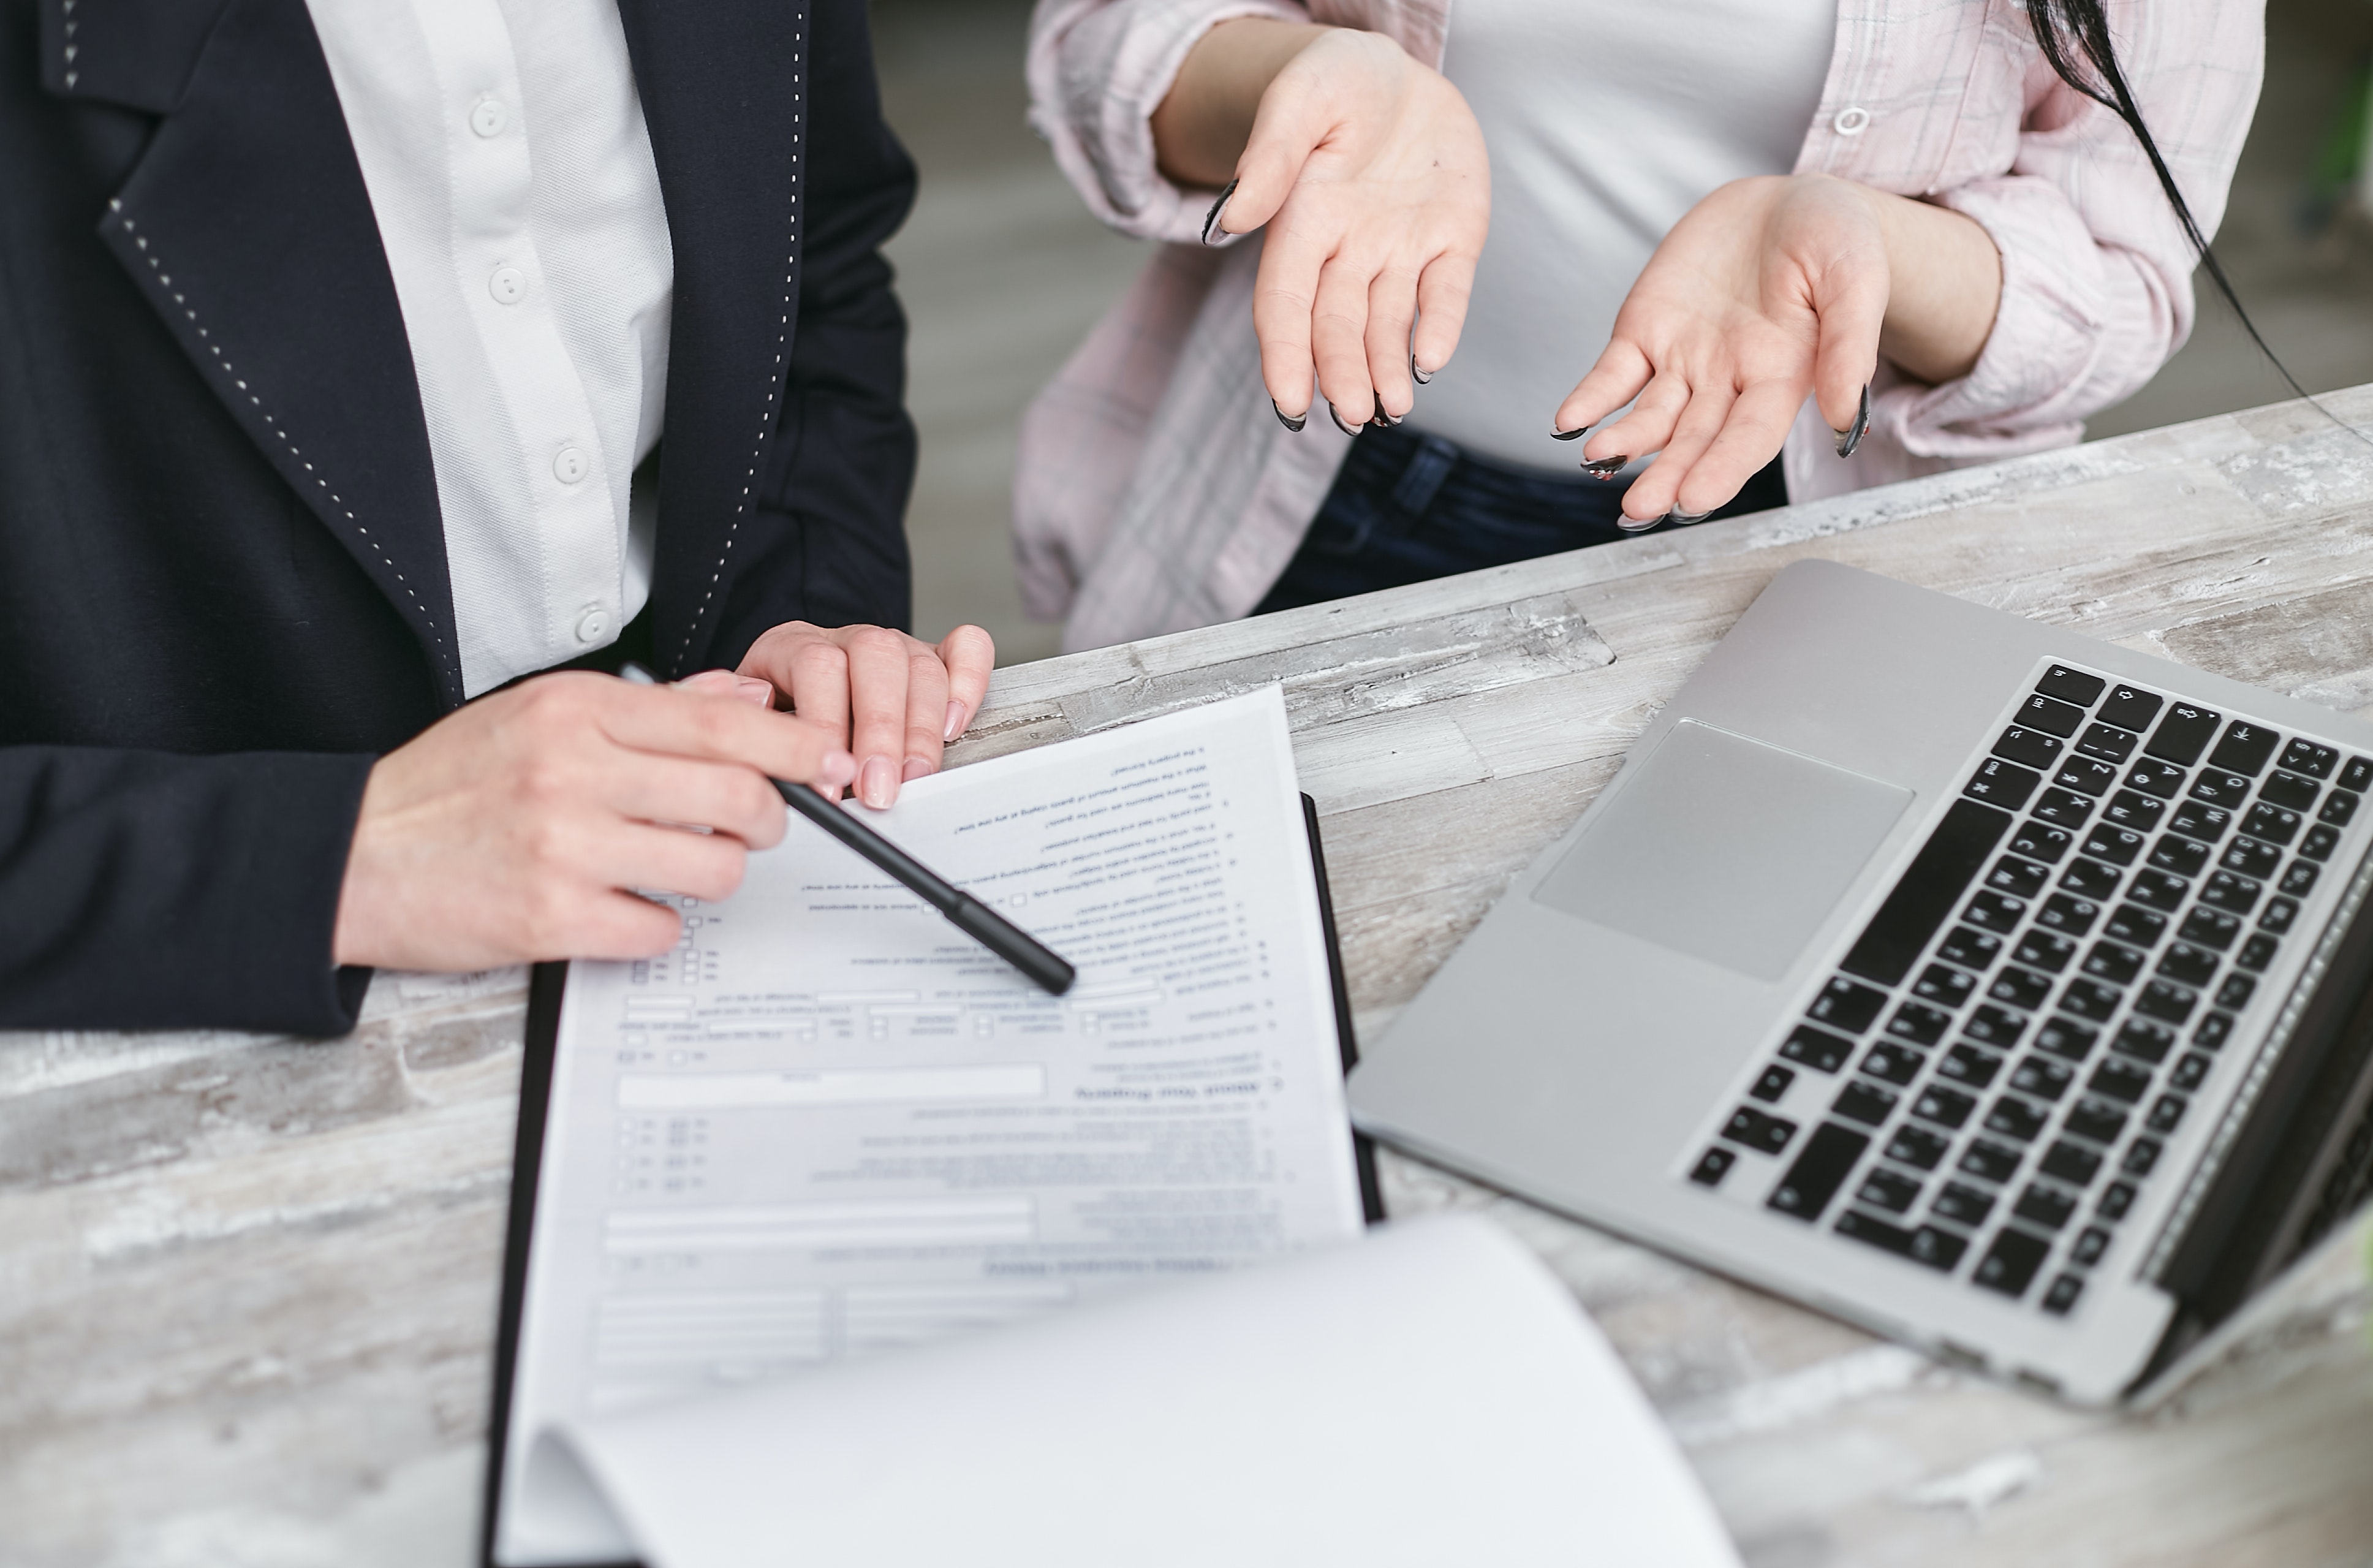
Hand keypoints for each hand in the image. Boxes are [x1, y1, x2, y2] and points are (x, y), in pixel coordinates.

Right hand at [332, 672, 856, 970]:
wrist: (349, 856)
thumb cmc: (449, 785)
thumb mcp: (538, 715)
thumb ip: (649, 708)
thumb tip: (746, 700)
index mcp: (576, 710)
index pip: (721, 722)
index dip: (794, 746)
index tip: (827, 761)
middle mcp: (573, 770)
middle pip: (737, 796)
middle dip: (768, 820)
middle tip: (754, 828)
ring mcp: (563, 846)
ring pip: (712, 867)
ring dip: (714, 875)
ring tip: (675, 867)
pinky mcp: (550, 918)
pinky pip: (659, 929)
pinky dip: (656, 926)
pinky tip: (622, 908)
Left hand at [735, 622, 994, 809]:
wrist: (789, 694)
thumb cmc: (771, 721)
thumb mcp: (745, 724)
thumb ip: (750, 729)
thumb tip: (770, 742)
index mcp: (793, 645)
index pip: (816, 667)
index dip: (825, 726)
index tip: (827, 785)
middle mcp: (849, 639)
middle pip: (876, 660)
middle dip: (881, 732)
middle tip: (877, 791)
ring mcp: (897, 645)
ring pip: (921, 665)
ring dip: (922, 729)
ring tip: (913, 779)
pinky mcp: (935, 657)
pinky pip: (967, 649)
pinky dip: (969, 684)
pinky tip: (955, 727)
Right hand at [1177, 24, 1487, 428]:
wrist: (1400, 70)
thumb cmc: (1337, 80)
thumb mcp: (1301, 99)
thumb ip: (1272, 157)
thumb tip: (1230, 221)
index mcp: (1303, 221)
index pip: (1286, 302)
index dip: (1285, 355)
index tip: (1289, 403)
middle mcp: (1349, 248)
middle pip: (1337, 325)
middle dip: (1342, 374)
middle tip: (1353, 416)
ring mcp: (1402, 248)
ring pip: (1389, 324)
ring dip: (1386, 371)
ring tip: (1391, 410)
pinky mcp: (1454, 240)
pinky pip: (1446, 293)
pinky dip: (1439, 328)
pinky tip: (1430, 362)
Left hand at [1556, 175, 1888, 524]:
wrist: (1788, 202)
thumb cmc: (1835, 240)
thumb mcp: (1856, 279)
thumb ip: (1849, 346)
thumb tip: (1842, 417)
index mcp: (1783, 377)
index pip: (1749, 437)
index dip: (1722, 469)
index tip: (1694, 499)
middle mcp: (1728, 380)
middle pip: (1694, 439)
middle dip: (1667, 474)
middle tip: (1641, 508)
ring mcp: (1683, 360)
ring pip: (1650, 416)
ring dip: (1625, 443)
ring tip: (1599, 458)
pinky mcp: (1646, 332)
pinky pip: (1613, 375)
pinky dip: (1591, 399)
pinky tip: (1569, 421)